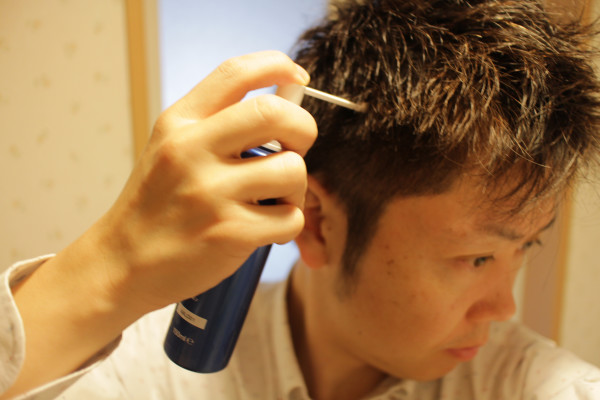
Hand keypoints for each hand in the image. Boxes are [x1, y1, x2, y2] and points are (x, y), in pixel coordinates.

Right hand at [97, 51, 316, 311]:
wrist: (123, 262)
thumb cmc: (157, 205)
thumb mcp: (171, 149)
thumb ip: (216, 123)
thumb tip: (283, 101)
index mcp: (180, 123)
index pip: (236, 73)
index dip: (277, 65)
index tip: (298, 78)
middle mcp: (193, 150)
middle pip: (275, 113)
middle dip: (303, 128)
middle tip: (295, 148)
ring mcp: (211, 193)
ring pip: (292, 170)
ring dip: (297, 187)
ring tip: (276, 200)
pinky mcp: (229, 233)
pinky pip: (290, 218)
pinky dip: (289, 224)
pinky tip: (267, 229)